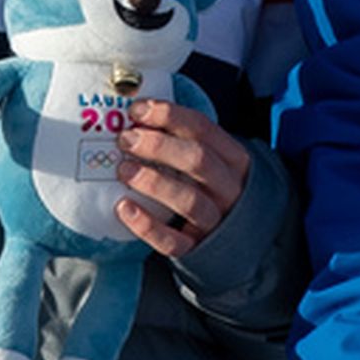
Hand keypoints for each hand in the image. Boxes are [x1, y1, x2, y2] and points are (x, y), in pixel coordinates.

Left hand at [114, 99, 249, 258]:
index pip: (203, 129)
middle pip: (199, 161)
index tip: (136, 110)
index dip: (168, 116)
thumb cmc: (210, 186)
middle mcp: (229, 189)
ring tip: (124, 170)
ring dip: (154, 182)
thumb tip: (133, 114)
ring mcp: (216, 221)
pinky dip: (147, 226)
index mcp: (234, 159)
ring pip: (189, 201)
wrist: (235, 238)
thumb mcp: (210, 159)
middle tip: (126, 139)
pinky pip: (173, 241)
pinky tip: (124, 208)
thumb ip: (181, 140)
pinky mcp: (197, 248)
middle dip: (159, 146)